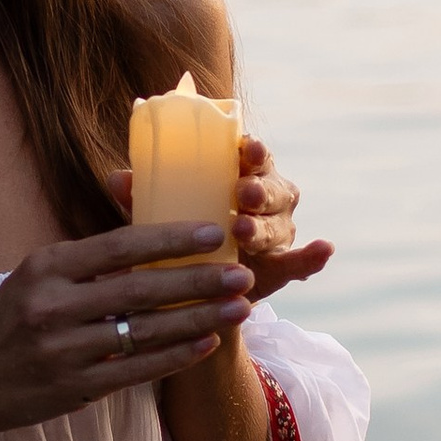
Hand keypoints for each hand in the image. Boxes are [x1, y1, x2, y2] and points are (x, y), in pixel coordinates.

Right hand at [0, 223, 252, 440]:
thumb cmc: (4, 324)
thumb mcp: (31, 278)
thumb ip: (83, 263)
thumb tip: (149, 237)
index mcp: (45, 266)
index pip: (119, 245)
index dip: (171, 238)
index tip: (214, 232)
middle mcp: (53, 305)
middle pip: (141, 288)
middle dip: (199, 280)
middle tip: (243, 273)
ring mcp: (63, 350)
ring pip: (146, 331)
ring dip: (200, 319)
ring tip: (241, 308)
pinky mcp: (73, 387)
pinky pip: (136, 369)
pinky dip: (175, 356)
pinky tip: (207, 345)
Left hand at [97, 139, 332, 308]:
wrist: (194, 292)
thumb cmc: (180, 236)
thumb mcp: (162, 216)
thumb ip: (144, 198)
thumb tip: (117, 177)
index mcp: (240, 176)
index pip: (252, 155)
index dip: (253, 149)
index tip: (245, 147)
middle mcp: (265, 200)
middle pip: (272, 187)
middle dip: (258, 189)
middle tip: (240, 195)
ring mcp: (276, 234)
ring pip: (281, 224)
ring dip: (266, 225)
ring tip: (244, 231)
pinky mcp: (281, 268)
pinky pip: (302, 262)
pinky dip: (313, 257)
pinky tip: (322, 249)